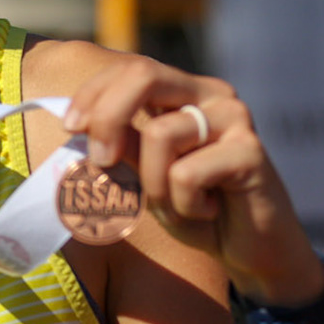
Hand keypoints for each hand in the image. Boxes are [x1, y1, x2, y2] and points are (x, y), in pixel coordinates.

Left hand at [61, 56, 323, 306]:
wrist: (253, 253)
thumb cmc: (197, 210)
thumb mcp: (147, 176)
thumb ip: (122, 146)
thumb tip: (81, 123)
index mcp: (185, 93)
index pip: (131, 69)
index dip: (93, 93)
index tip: (71, 126)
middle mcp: (211, 95)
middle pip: (143, 75)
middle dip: (108, 116)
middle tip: (102, 161)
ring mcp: (234, 117)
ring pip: (159, 135)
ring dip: (155, 185)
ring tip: (182, 205)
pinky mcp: (251, 149)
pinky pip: (186, 173)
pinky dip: (185, 204)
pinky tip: (210, 210)